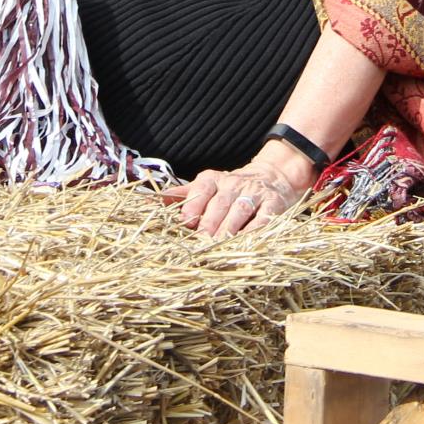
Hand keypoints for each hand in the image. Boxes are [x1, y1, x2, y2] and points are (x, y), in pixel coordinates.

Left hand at [166, 145, 315, 236]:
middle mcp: (233, 184)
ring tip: (220, 246)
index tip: (186, 223)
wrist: (271, 177)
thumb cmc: (230, 189)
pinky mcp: (273, 204)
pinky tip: (247, 244)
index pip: (202, 189)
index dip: (193, 206)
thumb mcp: (206, 187)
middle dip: (210, 223)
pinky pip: (264, 218)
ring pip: (240, 210)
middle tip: (202, 243)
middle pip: (220, 203)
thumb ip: (182, 196)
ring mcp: (254, 193)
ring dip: (230, 228)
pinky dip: (255, 232)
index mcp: (213, 180)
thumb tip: (150, 201)